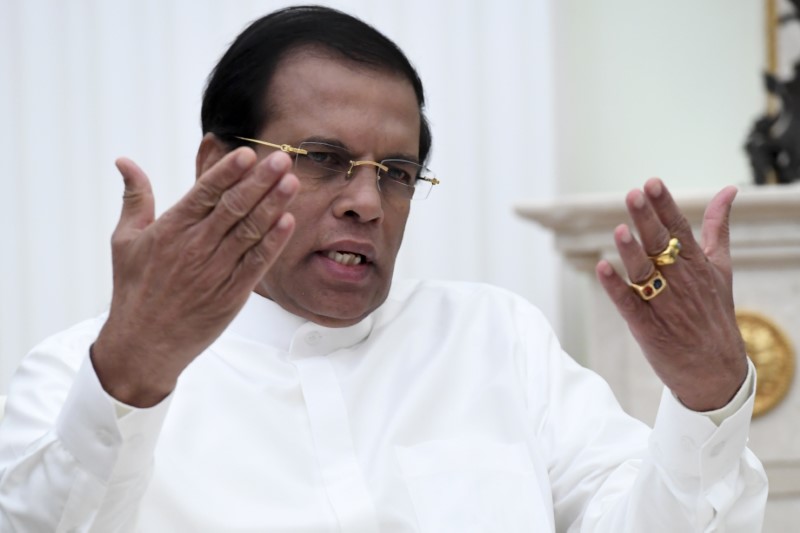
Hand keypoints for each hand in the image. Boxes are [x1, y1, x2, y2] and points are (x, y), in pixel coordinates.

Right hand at [92, 147, 298, 406]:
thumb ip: (135, 198)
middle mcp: (195, 247)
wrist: (143, 344)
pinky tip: (288, 222)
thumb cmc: (134, 289)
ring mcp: (215, 271)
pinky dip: (273, 242)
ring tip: (291, 182)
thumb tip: (125, 161)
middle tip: (282, 159)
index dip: (227, 172)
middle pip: (234, 207)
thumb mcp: (125, 240)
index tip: (247, 153)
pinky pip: (257, 263)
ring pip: (250, 231)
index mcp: (170, 230)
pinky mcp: (232, 294)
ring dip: (273, 205)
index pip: (204, 193)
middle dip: (260, 181)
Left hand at [595, 178, 747, 411]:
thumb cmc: (714, 312)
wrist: (716, 368)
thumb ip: (718, 228)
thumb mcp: (721, 267)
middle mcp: (680, 281)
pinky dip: (615, 287)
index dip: (664, 206)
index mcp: (696, 264)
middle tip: (633, 195)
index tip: (652, 183)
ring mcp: (662, 303)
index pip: (679, 228)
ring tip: (620, 230)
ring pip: (644, 272)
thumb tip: (728, 190)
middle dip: (647, 220)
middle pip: (660, 245)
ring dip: (631, 252)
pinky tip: (602, 268)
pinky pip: (628, 302)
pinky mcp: (646, 325)